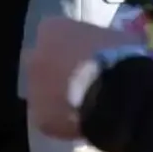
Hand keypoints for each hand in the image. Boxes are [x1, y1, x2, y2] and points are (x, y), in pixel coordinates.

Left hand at [24, 18, 133, 139]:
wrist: (117, 93)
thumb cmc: (118, 55)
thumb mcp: (114, 35)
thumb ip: (101, 40)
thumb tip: (111, 46)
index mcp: (51, 30)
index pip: (52, 35)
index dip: (68, 47)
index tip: (83, 55)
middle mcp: (35, 56)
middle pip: (42, 64)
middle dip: (56, 71)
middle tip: (79, 81)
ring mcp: (34, 89)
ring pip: (43, 93)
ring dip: (57, 96)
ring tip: (83, 104)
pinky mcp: (40, 118)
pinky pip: (50, 119)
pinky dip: (63, 121)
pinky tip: (82, 122)